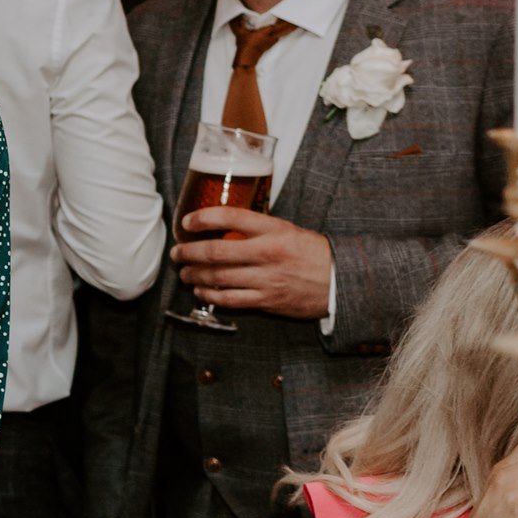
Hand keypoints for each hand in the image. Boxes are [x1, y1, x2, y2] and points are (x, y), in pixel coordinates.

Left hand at [171, 208, 331, 318]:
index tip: (187, 221)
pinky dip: (210, 296)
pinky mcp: (267, 301)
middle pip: (216, 251)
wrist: (340, 281)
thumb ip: (257, 228)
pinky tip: (201, 291)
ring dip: (194, 275)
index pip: (230, 217)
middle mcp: (267, 253)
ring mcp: (267, 279)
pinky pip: (230, 300)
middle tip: (176, 252)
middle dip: (189, 252)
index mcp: (273, 230)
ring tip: (184, 273)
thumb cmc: (311, 253)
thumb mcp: (287, 230)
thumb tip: (221, 225)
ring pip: (218, 278)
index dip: (203, 218)